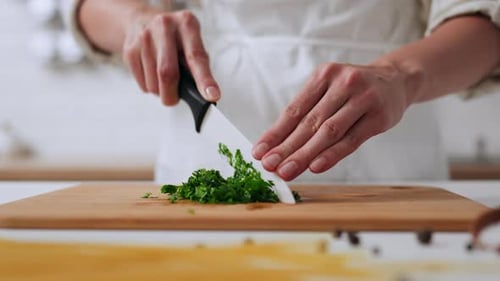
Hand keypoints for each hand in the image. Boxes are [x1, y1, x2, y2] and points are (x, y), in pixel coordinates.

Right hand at [122, 9, 219, 104]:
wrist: (143, 22)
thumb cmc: (175, 38)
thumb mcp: (192, 42)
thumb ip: (199, 65)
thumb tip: (205, 93)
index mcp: (186, 24)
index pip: (196, 57)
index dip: (204, 80)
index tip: (212, 95)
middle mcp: (164, 26)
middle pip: (167, 73)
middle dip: (172, 94)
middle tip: (175, 98)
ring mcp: (144, 37)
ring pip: (153, 84)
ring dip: (161, 92)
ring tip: (164, 79)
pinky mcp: (129, 50)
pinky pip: (142, 84)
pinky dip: (150, 87)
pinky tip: (152, 74)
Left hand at [253, 62, 412, 180]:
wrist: (396, 80)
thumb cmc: (354, 90)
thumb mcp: (329, 89)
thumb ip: (307, 112)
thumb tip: (276, 143)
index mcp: (324, 75)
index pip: (294, 109)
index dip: (275, 132)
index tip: (259, 151)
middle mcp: (343, 83)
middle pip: (309, 122)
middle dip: (286, 147)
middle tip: (270, 166)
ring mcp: (363, 99)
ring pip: (329, 132)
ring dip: (305, 154)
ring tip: (287, 170)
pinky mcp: (379, 117)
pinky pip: (352, 139)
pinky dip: (332, 154)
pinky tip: (316, 167)